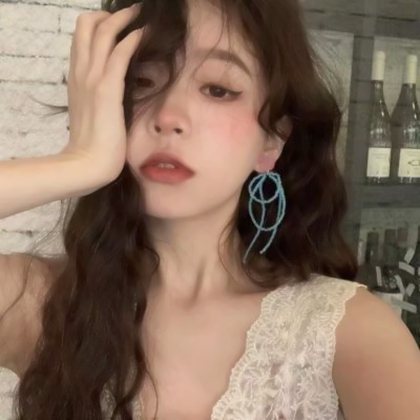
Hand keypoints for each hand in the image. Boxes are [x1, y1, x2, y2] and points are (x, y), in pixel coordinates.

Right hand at [62, 3, 142, 181]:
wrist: (87, 163)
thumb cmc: (94, 144)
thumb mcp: (93, 113)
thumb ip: (99, 97)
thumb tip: (114, 90)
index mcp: (76, 79)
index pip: (82, 39)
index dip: (98, 25)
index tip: (117, 24)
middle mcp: (80, 73)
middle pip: (87, 27)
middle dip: (109, 15)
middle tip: (130, 14)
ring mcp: (92, 79)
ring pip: (102, 32)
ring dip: (122, 19)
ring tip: (138, 15)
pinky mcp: (106, 89)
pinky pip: (119, 53)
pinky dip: (132, 38)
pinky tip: (143, 33)